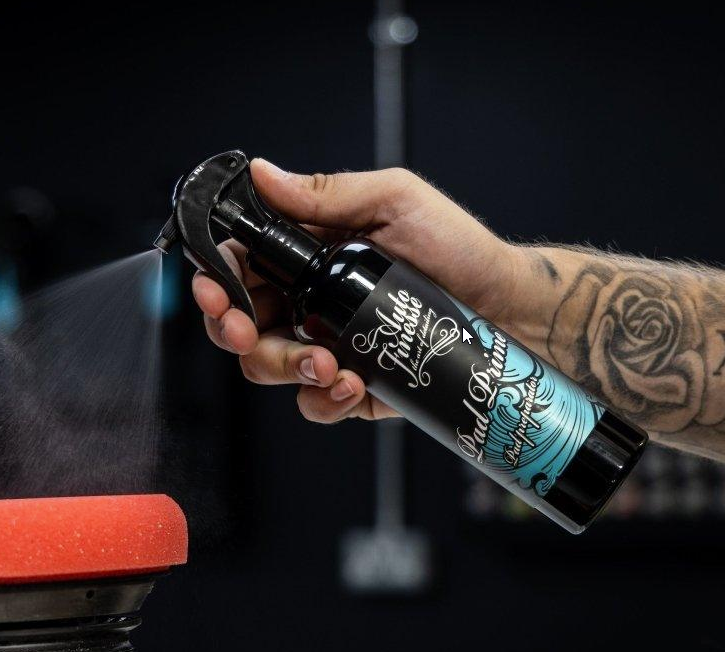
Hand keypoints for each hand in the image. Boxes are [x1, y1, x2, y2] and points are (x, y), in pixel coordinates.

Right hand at [191, 159, 527, 423]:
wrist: (510, 310)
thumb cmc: (458, 249)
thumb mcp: (394, 201)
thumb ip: (326, 192)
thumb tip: (263, 174)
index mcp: (306, 253)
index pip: (238, 265)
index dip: (214, 279)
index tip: (216, 291)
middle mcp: (307, 299)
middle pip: (237, 321)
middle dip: (233, 331)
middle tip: (247, 333)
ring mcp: (325, 345)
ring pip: (266, 366)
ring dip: (284, 366)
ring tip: (327, 362)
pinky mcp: (349, 386)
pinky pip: (312, 404)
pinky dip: (322, 399)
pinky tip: (351, 384)